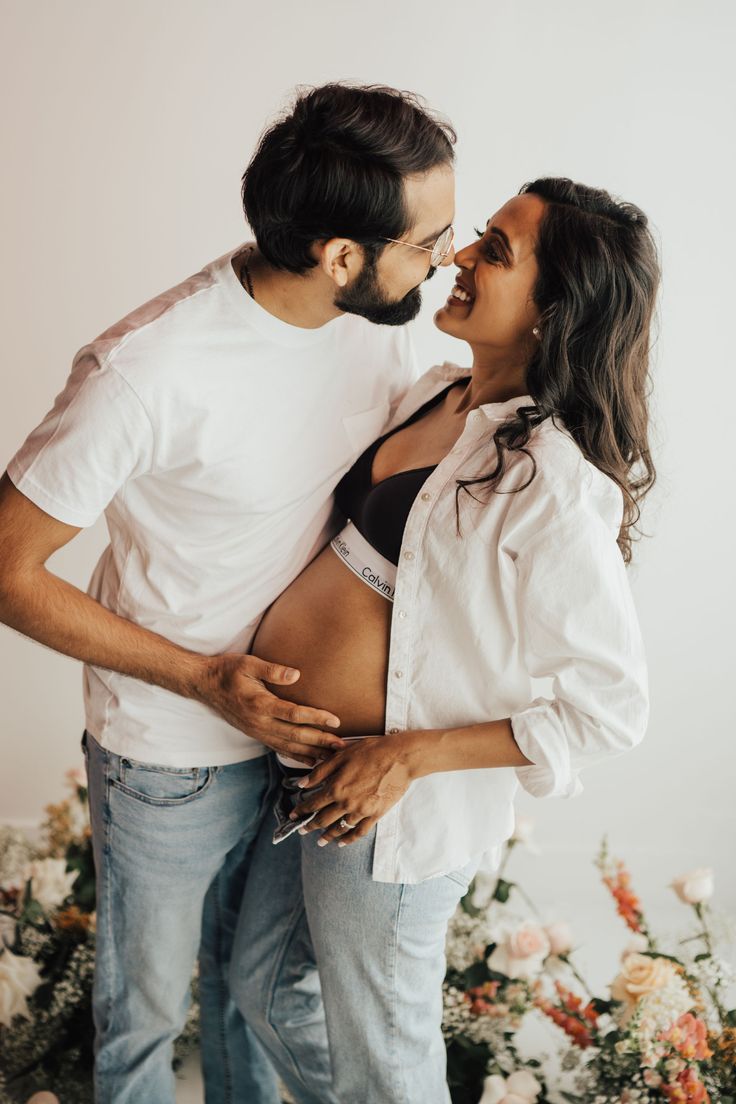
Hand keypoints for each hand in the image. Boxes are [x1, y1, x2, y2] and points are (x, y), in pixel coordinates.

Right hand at [195, 653, 344, 764]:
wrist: (204, 685)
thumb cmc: (227, 670)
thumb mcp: (248, 663)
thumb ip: (272, 669)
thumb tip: (296, 675)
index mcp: (259, 704)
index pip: (294, 714)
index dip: (316, 718)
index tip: (336, 721)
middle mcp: (259, 722)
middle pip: (295, 736)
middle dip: (320, 741)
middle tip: (342, 746)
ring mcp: (257, 731)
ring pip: (288, 747)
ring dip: (312, 753)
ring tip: (333, 758)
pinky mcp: (256, 734)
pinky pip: (278, 749)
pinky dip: (296, 756)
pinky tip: (311, 761)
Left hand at [291, 734, 415, 844]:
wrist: (400, 758)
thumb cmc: (371, 751)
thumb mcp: (342, 755)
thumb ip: (321, 771)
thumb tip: (302, 784)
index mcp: (336, 787)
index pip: (313, 803)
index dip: (301, 810)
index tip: (294, 815)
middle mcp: (346, 802)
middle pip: (323, 819)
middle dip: (310, 826)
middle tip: (302, 831)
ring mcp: (361, 811)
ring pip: (340, 828)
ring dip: (327, 836)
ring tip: (320, 841)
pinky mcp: (376, 814)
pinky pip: (359, 831)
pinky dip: (349, 839)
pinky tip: (342, 842)